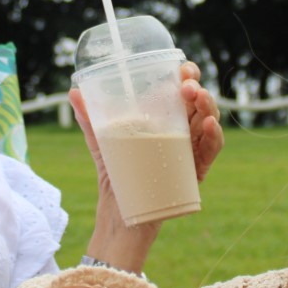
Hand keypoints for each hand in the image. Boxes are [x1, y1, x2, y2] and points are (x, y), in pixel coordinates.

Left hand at [74, 62, 222, 268]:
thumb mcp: (102, 144)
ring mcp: (190, 151)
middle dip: (197, 89)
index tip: (181, 69)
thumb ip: (90, 119)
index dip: (187, 76)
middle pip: (199, 104)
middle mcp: (182, 132)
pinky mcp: (195, 172)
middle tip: (187, 86)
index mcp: (165, 120)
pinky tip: (209, 125)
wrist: (119, 219)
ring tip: (200, 99)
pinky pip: (211, 152)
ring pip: (209, 123)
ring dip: (209, 107)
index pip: (182, 91)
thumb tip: (73, 92)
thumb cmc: (116, 177)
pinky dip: (214, 137)